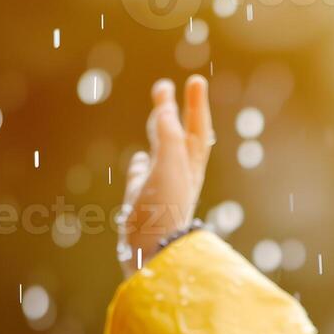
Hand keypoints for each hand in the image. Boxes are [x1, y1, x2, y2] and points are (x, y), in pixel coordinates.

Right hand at [119, 75, 213, 278]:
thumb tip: (165, 104)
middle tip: (165, 87)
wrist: (152, 254)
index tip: (194, 80)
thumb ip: (168, 134)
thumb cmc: (165, 210)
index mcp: (190, 165)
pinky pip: (140, 179)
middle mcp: (178, 176)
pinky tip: (137, 161)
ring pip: (160, 156)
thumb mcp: (170, 165)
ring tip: (155, 119)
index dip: (195, 104)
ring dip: (157, 136)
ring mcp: (159, 190)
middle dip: (174, 111)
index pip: (196, 127)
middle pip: (179, 136)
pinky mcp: (140, 205)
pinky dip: (139, 166)